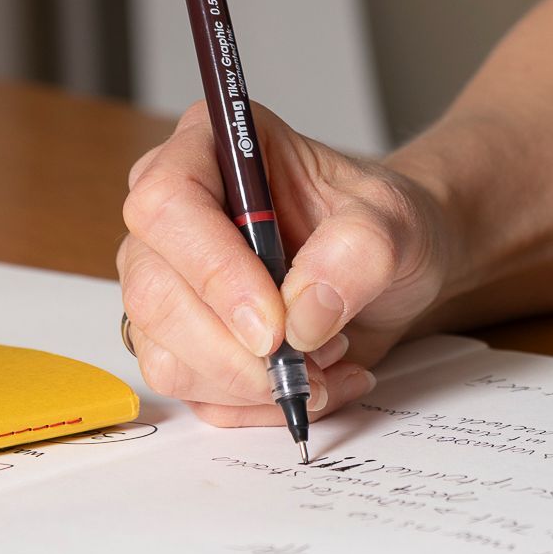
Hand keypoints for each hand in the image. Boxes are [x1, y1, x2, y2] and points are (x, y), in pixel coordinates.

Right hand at [118, 100, 449, 426]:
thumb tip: (303, 313)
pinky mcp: (179, 339)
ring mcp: (166, 280)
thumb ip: (360, 251)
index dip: (214, 272)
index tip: (274, 326)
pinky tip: (313, 379)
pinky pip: (192, 392)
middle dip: (236, 351)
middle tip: (312, 358)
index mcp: (210, 150)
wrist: (393, 270)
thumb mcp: (397, 221)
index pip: (167, 205)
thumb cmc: (383, 226)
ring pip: (167, 355)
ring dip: (253, 382)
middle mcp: (172, 215)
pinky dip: (257, 404)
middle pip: (155, 293)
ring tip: (326, 358)